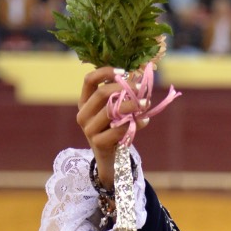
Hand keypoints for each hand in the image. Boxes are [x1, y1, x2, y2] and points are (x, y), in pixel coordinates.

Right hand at [76, 66, 150, 188]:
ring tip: (146, 104)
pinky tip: (145, 120)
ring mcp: (88, 129)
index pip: (89, 80)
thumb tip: (140, 79)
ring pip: (111, 110)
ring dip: (132, 105)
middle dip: (124, 88)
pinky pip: (119, 129)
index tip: (124, 70)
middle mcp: (83, 114)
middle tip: (141, 89)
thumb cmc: (115, 130)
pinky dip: (135, 123)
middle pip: (102, 93)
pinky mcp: (98, 142)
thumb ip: (122, 97)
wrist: (111, 160)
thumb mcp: (115, 112)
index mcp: (85, 102)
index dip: (105, 72)